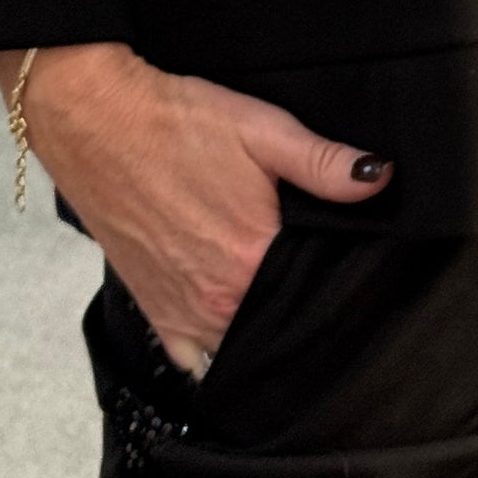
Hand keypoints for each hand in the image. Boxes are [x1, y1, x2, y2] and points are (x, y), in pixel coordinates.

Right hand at [0, 43, 392, 376]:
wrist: (96, 121)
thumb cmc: (178, 121)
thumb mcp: (262, 129)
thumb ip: (323, 162)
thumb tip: (381, 179)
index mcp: (252, 259)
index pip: (316, 294)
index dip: (340, 281)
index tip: (356, 273)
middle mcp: (217, 300)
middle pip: (278, 322)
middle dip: (302, 307)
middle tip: (321, 281)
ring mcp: (181, 313)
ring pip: (240, 342)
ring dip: (262, 328)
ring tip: (282, 298)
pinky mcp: (153, 310)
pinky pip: (193, 356)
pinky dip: (214, 350)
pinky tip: (234, 326)